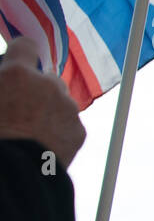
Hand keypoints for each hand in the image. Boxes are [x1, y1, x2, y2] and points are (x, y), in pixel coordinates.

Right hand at [0, 37, 85, 167]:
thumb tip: (7, 82)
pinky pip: (68, 123)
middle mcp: (48, 85)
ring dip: (48, 109)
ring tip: (30, 129)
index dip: (21, 54)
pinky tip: (41, 144)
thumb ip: (2, 81)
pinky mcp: (79, 131)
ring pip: (60, 101)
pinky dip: (58, 129)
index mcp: (17, 74)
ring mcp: (68, 108)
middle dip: (36, 88)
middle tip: (20, 107)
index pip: (26, 46)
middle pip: (46, 78)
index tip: (17, 64)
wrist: (12, 175)